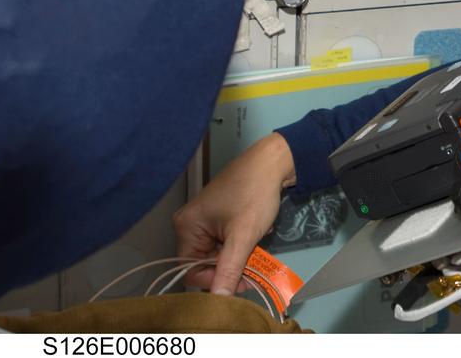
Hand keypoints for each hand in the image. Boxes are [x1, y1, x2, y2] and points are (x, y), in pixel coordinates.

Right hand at [172, 133, 296, 295]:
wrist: (273, 162)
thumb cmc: (255, 194)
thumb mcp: (243, 236)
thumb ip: (229, 269)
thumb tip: (218, 299)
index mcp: (186, 227)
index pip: (191, 270)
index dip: (214, 280)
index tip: (240, 281)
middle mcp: (190, 224)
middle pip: (205, 262)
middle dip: (230, 267)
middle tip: (254, 269)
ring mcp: (205, 219)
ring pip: (219, 252)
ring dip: (239, 255)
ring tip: (258, 246)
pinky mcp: (220, 215)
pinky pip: (226, 240)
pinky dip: (242, 242)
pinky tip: (257, 233)